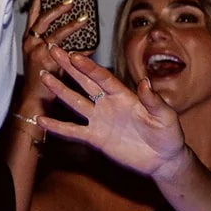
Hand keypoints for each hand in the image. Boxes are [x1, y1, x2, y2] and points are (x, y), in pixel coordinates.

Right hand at [20, 0, 86, 104]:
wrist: (34, 101)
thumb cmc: (42, 80)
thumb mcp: (45, 57)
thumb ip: (60, 46)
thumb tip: (84, 37)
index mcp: (29, 40)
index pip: (33, 15)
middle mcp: (31, 44)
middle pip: (42, 20)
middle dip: (56, 8)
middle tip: (71, 1)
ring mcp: (37, 54)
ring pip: (55, 35)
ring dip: (70, 25)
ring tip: (84, 19)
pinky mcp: (47, 65)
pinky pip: (66, 53)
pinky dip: (79, 48)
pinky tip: (91, 44)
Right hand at [37, 47, 189, 179]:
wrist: (163, 160)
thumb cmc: (168, 135)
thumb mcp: (166, 117)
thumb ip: (153, 100)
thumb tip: (145, 82)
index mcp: (124, 96)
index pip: (102, 78)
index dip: (88, 67)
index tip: (74, 55)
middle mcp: (108, 104)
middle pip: (84, 82)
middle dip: (69, 67)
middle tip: (54, 50)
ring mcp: (99, 120)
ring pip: (75, 102)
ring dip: (59, 90)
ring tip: (44, 77)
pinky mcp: (95, 137)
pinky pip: (73, 131)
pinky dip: (57, 126)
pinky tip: (42, 119)